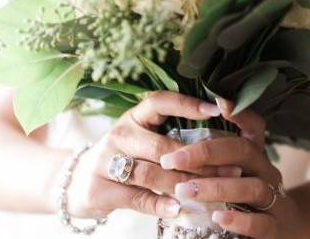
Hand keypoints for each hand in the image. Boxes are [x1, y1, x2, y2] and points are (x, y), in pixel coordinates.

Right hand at [61, 92, 240, 218]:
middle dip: (199, 159)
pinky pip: (137, 197)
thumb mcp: (142, 141)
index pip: (159, 102)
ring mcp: (105, 161)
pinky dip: (159, 204)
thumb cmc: (125, 158)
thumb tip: (218, 142)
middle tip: (230, 169)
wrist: (79, 181)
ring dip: (184, 183)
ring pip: (152, 172)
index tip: (215, 110)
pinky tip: (178, 208)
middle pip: (162, 145)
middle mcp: (119, 135)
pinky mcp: (100, 189)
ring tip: (212, 190)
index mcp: (133, 118)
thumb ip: (170, 138)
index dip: (186, 104)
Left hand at [160, 98, 300, 238]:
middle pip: (244, 151)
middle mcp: (267, 171)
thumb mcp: (234, 174)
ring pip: (252, 187)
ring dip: (216, 187)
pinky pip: (260, 223)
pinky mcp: (275, 227)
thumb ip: (213, 160)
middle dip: (206, 153)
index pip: (253, 126)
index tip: (218, 103)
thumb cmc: (246, 198)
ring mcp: (274, 199)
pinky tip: (218, 217)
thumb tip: (174, 146)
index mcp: (255, 155)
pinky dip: (238, 219)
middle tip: (172, 159)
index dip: (239, 114)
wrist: (284, 228)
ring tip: (185, 190)